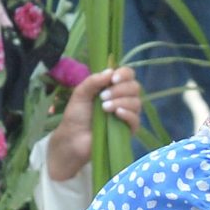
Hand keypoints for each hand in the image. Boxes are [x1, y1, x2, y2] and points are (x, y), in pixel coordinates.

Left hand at [46, 65, 140, 182]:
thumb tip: (111, 71)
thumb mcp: (81, 93)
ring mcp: (127, 114)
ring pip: (136, 102)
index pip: (128, 74)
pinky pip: (136, 119)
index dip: (124, 74)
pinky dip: (128, 114)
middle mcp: (123, 98)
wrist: (72, 138)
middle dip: (120, 90)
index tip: (113, 79)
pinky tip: (117, 114)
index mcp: (113, 87)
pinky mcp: (128, 130)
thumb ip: (93, 81)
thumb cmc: (76, 115)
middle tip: (103, 97)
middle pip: (135, 87)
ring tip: (104, 108)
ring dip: (121, 102)